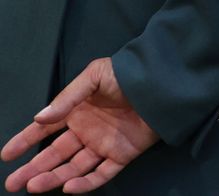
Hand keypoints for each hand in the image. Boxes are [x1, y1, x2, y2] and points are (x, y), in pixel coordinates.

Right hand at [2, 58, 157, 193]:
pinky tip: (69, 187)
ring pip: (74, 167)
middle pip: (55, 154)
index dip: (25, 141)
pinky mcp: (123, 154)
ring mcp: (104, 143)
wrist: (163, 82)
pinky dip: (87, 183)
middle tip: (13, 183)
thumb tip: (39, 118)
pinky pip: (102, 173)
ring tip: (34, 186)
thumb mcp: (93, 77)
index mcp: (77, 111)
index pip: (45, 129)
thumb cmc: (127, 74)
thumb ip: (66, 99)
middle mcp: (87, 130)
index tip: (6, 156)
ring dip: (54, 177)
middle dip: (34, 168)